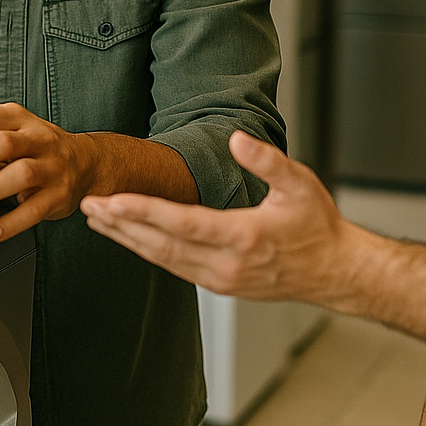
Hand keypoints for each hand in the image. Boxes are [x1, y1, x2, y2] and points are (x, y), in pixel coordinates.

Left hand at [0, 103, 98, 242]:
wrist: (85, 162)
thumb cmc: (36, 146)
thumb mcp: (10, 127)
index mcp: (18, 119)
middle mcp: (36, 139)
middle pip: (4, 143)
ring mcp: (50, 167)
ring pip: (21, 173)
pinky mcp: (58, 195)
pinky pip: (35, 209)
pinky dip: (12, 222)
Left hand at [81, 130, 353, 303]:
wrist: (336, 272)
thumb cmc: (319, 226)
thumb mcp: (299, 184)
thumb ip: (267, 160)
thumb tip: (236, 139)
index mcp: (243, 236)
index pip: (181, 223)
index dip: (143, 211)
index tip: (112, 200)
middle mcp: (226, 264)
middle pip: (161, 244)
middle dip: (121, 225)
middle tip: (88, 206)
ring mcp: (222, 279)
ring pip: (163, 260)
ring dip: (128, 240)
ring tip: (98, 222)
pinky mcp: (221, 285)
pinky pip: (175, 268)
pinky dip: (148, 252)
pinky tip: (131, 239)